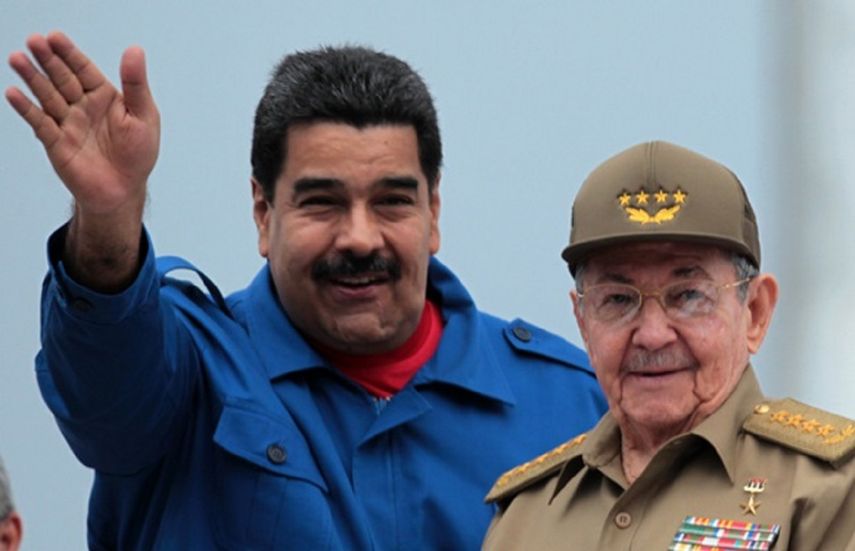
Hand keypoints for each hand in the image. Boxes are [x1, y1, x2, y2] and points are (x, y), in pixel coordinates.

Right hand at [6, 31, 159, 216]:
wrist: (124, 190)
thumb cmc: (138, 154)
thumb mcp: (144, 116)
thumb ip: (136, 84)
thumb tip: (134, 50)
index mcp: (104, 96)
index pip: (83, 69)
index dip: (69, 53)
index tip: (54, 37)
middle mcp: (83, 106)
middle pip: (62, 78)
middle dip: (48, 60)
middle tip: (33, 41)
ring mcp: (67, 123)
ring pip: (47, 96)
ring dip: (32, 78)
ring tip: (17, 59)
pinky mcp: (56, 142)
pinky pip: (40, 122)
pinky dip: (26, 108)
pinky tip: (13, 93)